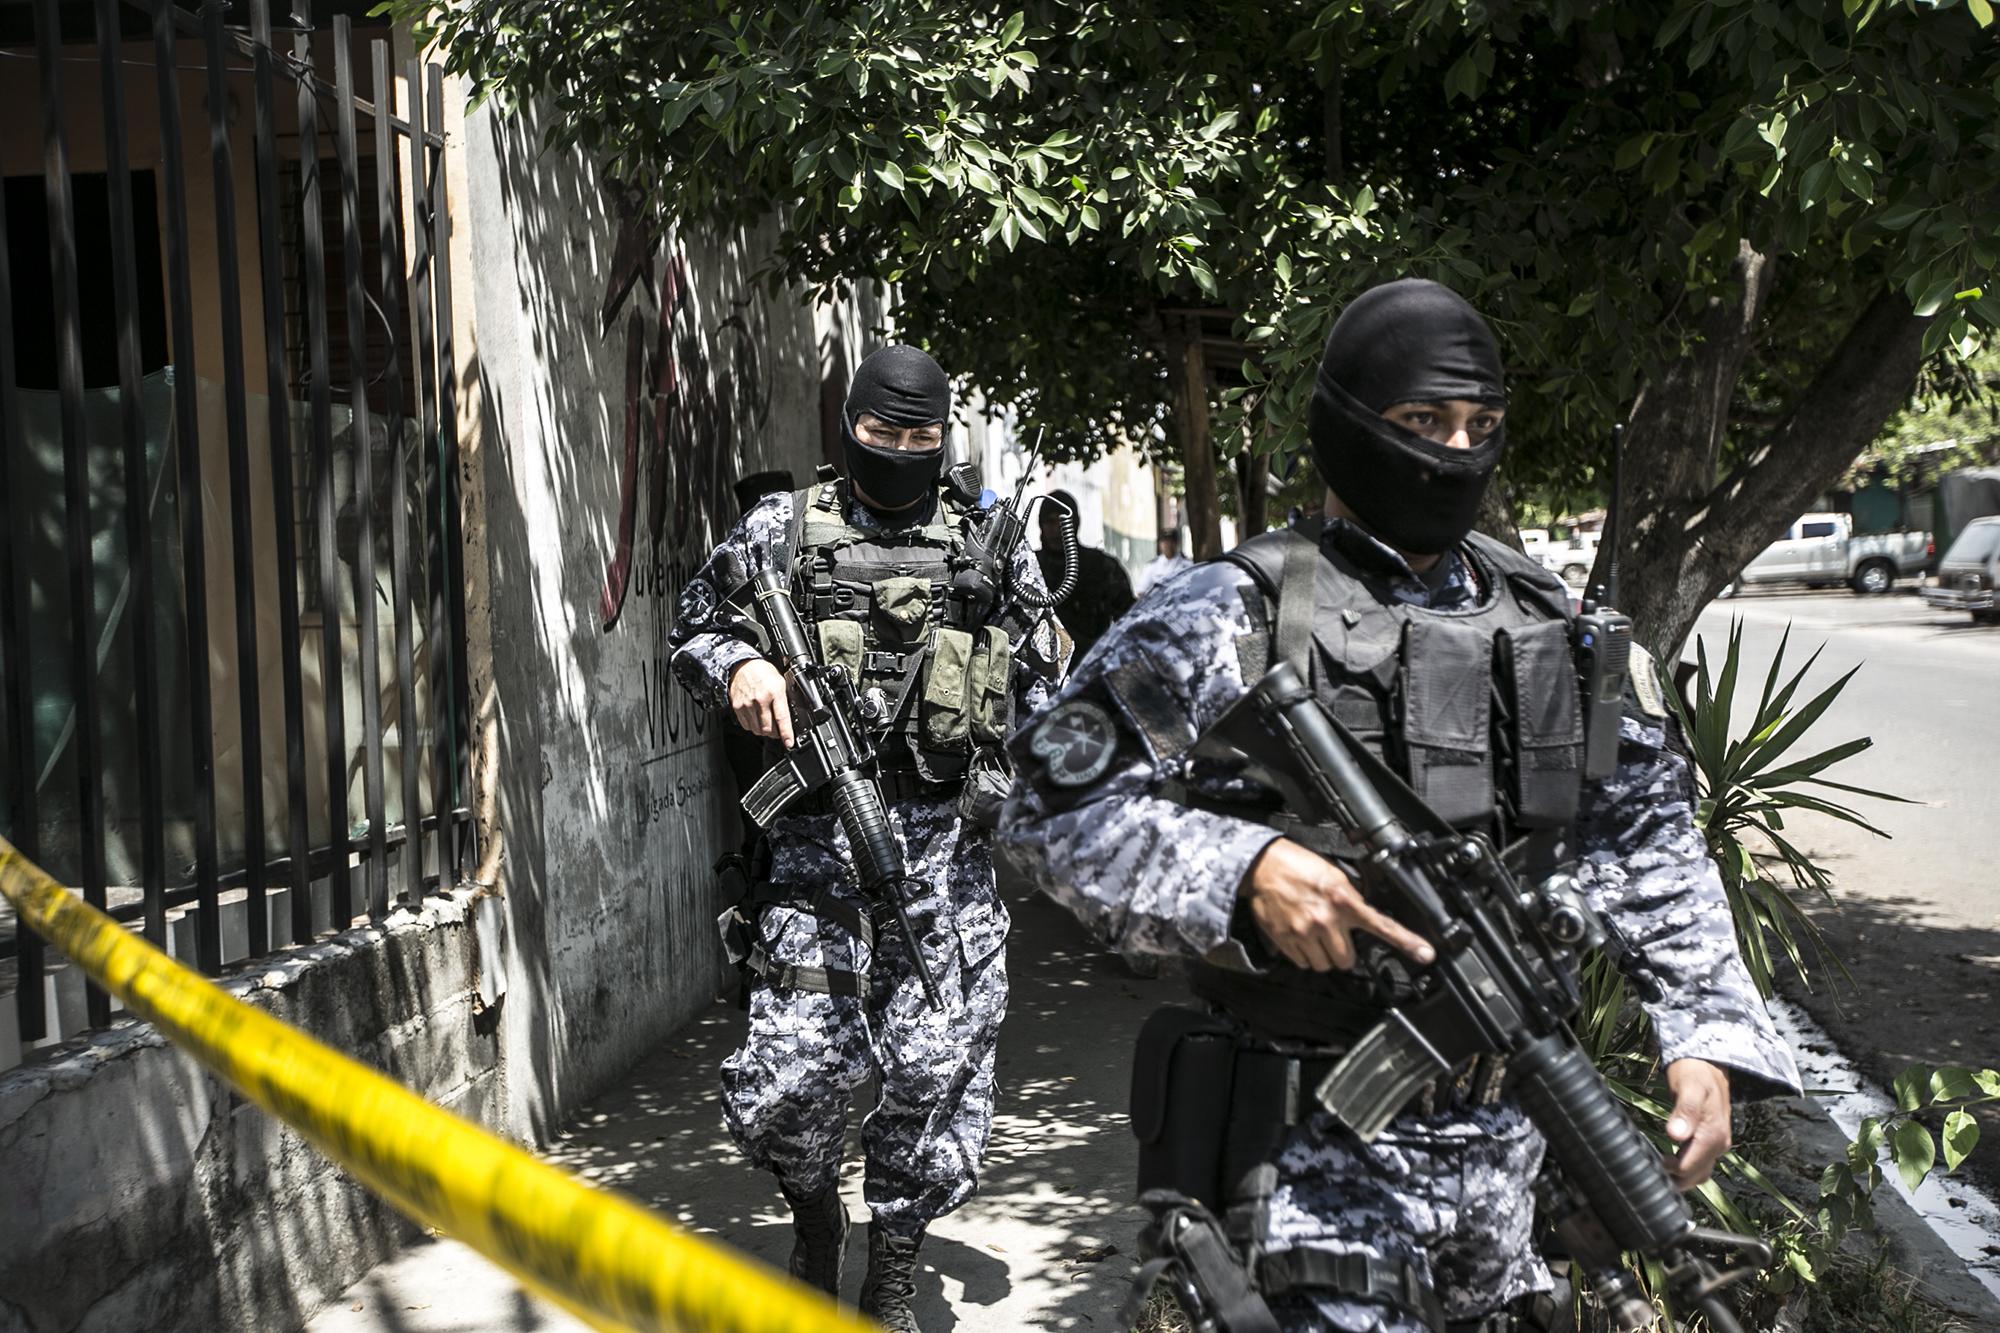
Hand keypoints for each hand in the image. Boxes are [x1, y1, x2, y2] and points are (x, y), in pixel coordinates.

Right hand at [728, 659, 793, 745]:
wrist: (742, 665)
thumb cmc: (763, 673)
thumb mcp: (781, 682)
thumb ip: (784, 700)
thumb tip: (791, 718)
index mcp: (774, 692)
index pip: (781, 718)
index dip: (786, 733)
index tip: (789, 742)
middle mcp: (760, 699)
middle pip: (768, 729)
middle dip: (775, 734)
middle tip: (778, 730)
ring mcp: (747, 704)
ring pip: (757, 730)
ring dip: (764, 731)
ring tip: (767, 722)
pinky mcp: (737, 707)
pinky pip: (747, 726)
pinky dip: (753, 726)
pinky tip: (757, 718)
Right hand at [1239, 838, 1435, 971]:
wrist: (1262, 867)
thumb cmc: (1298, 867)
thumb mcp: (1334, 875)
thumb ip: (1351, 898)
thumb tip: (1363, 916)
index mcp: (1343, 900)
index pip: (1381, 925)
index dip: (1406, 942)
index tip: (1426, 955)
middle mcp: (1326, 920)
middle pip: (1347, 960)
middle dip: (1344, 952)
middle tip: (1335, 936)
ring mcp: (1305, 933)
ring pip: (1325, 966)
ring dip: (1324, 955)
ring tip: (1316, 935)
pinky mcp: (1287, 941)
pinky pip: (1304, 963)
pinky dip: (1305, 955)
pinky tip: (1301, 936)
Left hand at [1663, 1058, 1732, 1189]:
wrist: (1707, 1064)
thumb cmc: (1696, 1073)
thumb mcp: (1690, 1087)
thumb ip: (1684, 1111)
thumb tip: (1676, 1135)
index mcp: (1714, 1136)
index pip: (1689, 1168)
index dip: (1669, 1170)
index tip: (1650, 1160)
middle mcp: (1718, 1144)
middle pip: (1695, 1176)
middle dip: (1674, 1179)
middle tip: (1648, 1170)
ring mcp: (1716, 1144)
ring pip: (1698, 1173)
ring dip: (1679, 1178)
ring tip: (1655, 1170)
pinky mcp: (1710, 1141)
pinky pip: (1699, 1163)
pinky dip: (1684, 1169)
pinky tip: (1668, 1163)